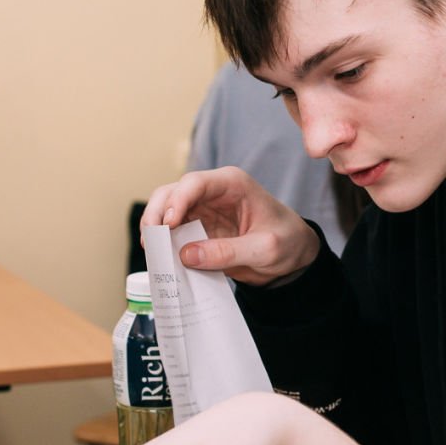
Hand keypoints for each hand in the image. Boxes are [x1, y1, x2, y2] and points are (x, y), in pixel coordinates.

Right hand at [140, 167, 320, 284]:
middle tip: (151, 242)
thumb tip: (186, 255)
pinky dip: (164, 245)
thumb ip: (228, 252)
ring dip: (155, 231)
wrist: (294, 255)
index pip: (195, 183)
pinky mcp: (197, 228)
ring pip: (164, 211)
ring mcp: (201, 209)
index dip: (177, 201)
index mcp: (232, 184)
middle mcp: (212, 191)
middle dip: (156, 215)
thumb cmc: (287, 241)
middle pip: (170, 194)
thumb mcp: (265, 249)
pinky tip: (162, 261)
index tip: (169, 224)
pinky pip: (172, 233)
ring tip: (154, 254)